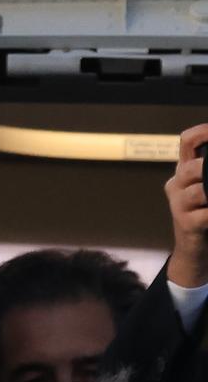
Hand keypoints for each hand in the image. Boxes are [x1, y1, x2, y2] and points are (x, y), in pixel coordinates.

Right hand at [165, 123, 207, 287]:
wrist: (196, 249)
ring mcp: (178, 205)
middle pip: (193, 166)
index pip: (187, 141)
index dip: (203, 132)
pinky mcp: (187, 224)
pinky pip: (206, 214)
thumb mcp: (207, 188)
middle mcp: (176, 184)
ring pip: (200, 190)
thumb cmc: (205, 214)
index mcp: (183, 171)